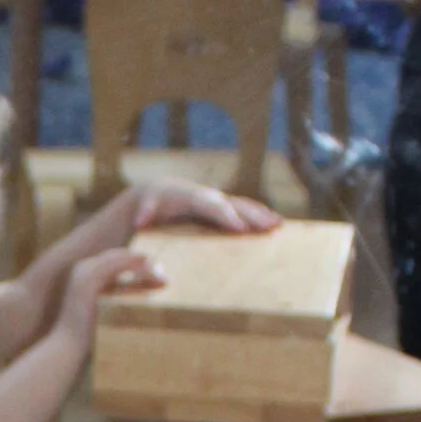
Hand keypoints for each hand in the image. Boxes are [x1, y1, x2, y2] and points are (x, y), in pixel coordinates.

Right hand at [58, 238, 167, 353]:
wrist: (68, 347)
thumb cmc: (86, 336)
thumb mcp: (104, 311)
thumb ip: (115, 300)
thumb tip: (135, 301)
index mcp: (85, 275)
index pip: (114, 261)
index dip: (135, 264)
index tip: (155, 272)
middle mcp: (83, 268)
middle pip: (118, 256)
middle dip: (141, 261)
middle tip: (162, 269)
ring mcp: (85, 271)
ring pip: (120, 258)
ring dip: (142, 264)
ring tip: (160, 272)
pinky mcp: (89, 278)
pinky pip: (119, 265)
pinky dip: (137, 268)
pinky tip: (152, 276)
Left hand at [128, 183, 281, 234]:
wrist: (154, 194)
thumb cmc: (146, 206)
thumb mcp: (143, 208)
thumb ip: (144, 212)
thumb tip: (141, 221)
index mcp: (187, 195)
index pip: (209, 204)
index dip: (225, 215)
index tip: (240, 228)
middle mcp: (205, 195)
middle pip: (231, 203)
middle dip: (251, 214)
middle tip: (270, 227)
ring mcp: (215, 201)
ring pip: (241, 206)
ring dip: (260, 215)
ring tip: (278, 225)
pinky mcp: (220, 210)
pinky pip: (242, 211)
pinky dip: (258, 216)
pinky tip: (274, 226)